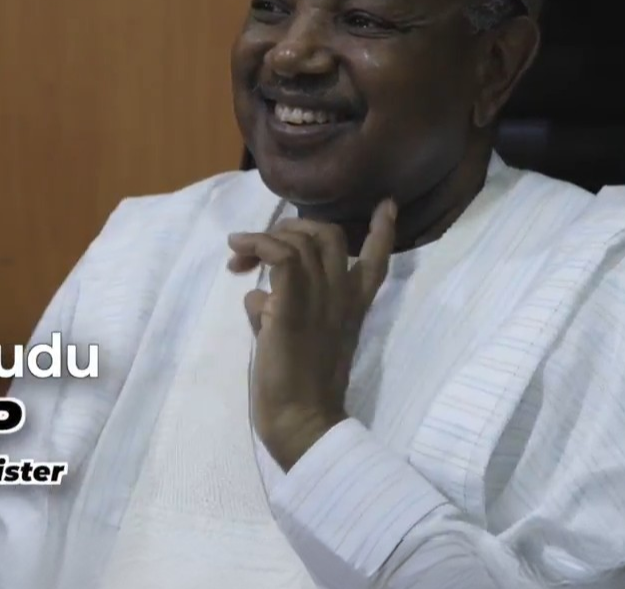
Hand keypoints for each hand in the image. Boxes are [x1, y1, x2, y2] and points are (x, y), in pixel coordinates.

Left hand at [227, 199, 397, 469]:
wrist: (302, 421)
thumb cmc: (298, 390)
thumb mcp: (298, 341)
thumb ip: (285, 312)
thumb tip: (256, 299)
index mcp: (351, 309)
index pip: (377, 261)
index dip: (381, 231)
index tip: (387, 204)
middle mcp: (341, 298)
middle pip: (330, 235)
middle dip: (294, 227)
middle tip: (261, 246)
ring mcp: (320, 300)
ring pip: (301, 240)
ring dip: (263, 239)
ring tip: (237, 255)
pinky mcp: (293, 306)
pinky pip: (281, 255)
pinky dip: (258, 244)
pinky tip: (239, 249)